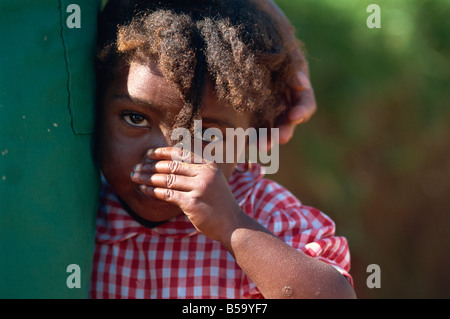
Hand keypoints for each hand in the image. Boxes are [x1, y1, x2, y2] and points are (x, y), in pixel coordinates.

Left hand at [131, 147, 243, 241]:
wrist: (233, 224)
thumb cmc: (220, 203)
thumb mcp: (214, 180)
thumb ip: (197, 170)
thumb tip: (170, 162)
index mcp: (209, 165)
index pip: (181, 153)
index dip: (163, 152)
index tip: (149, 153)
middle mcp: (205, 174)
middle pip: (171, 166)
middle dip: (150, 166)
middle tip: (136, 167)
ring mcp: (199, 188)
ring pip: (166, 179)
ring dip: (147, 178)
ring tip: (135, 176)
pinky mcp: (192, 203)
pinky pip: (167, 194)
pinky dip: (152, 191)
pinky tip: (143, 189)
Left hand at [251, 0, 316, 143]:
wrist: (250, 41)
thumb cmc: (273, 47)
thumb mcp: (287, 55)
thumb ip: (295, 70)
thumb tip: (302, 85)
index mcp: (296, 91)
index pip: (304, 106)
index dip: (301, 112)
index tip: (294, 117)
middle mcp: (284, 104)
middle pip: (287, 122)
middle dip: (282, 132)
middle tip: (276, 140)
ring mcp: (268, 110)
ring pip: (270, 128)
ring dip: (266, 138)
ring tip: (260, 147)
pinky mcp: (251, 114)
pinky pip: (252, 126)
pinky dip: (250, 134)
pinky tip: (243, 140)